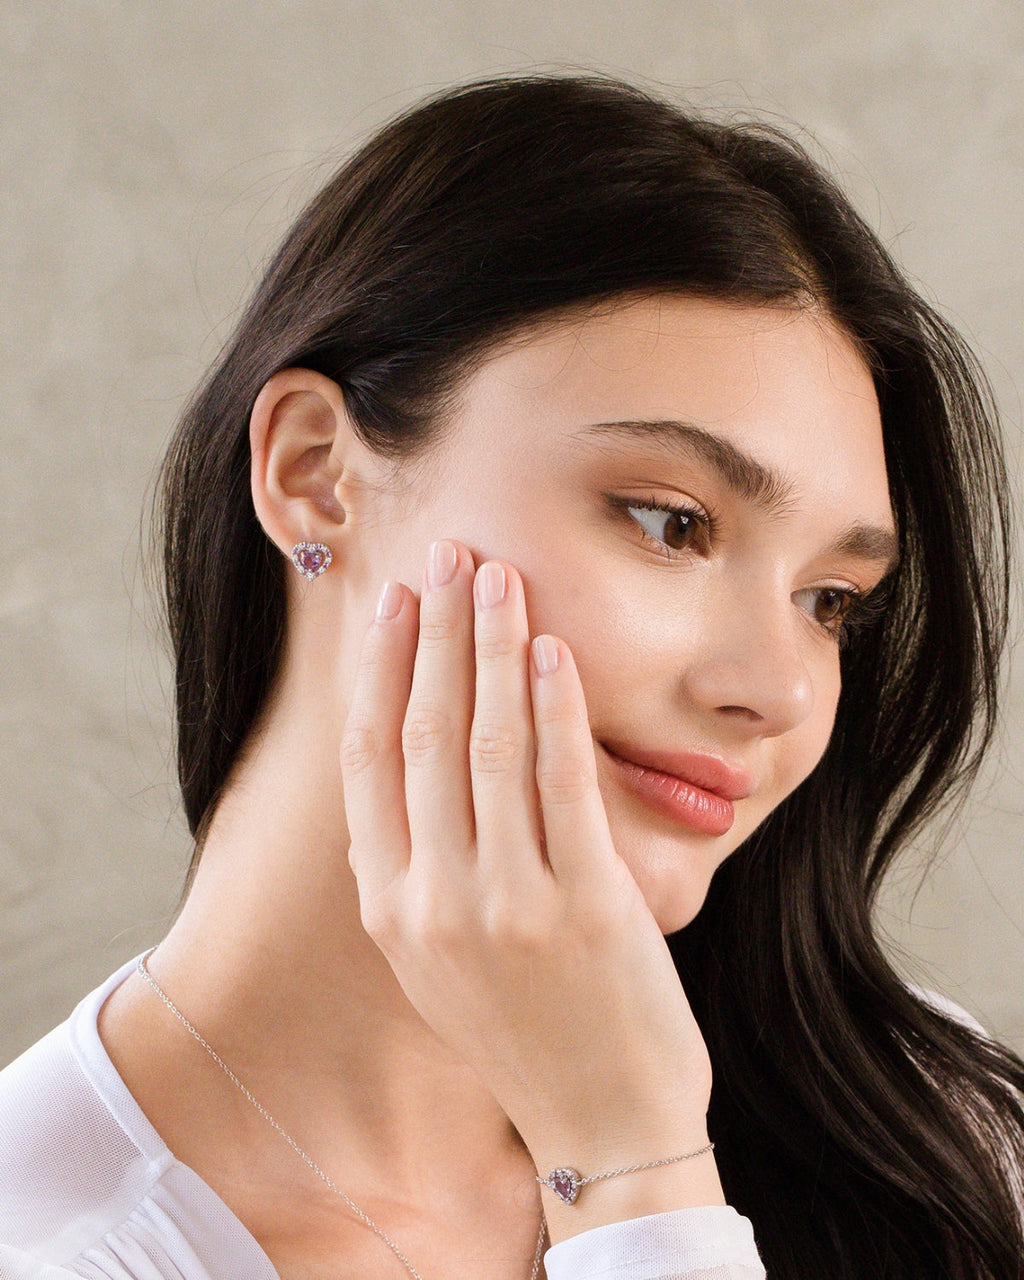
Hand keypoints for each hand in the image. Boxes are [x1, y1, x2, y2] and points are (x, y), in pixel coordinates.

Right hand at [341, 540, 714, 1192]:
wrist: (602, 1125)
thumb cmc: (524, 1031)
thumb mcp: (436, 964)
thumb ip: (406, 878)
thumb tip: (388, 786)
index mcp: (390, 909)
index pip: (371, 763)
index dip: (380, 672)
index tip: (392, 602)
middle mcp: (436, 902)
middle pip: (426, 736)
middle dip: (437, 634)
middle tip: (447, 556)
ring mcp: (511, 905)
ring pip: (491, 746)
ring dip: (494, 649)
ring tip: (498, 576)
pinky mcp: (588, 906)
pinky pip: (564, 785)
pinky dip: (557, 708)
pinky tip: (552, 649)